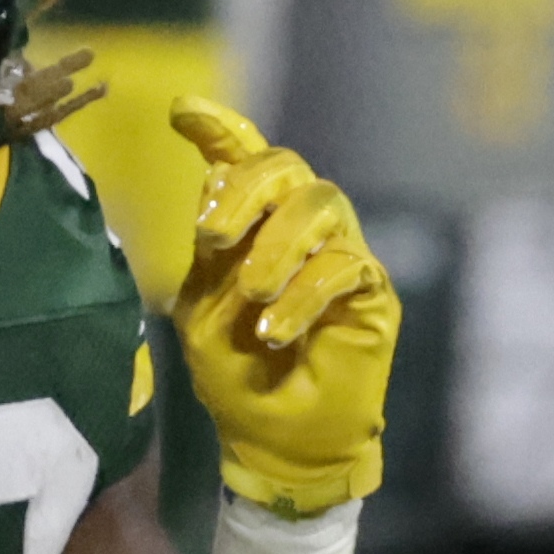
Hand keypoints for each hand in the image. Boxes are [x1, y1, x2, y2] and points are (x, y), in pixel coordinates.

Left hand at [169, 100, 395, 515]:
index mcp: (251, 229)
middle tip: (214, 235)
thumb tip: (216, 183)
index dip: (220, 130)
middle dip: (248, 188)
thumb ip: (211, 252)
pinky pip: (344, 266)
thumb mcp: (205, 313)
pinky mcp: (371, 291)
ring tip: (253, 293)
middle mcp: (299, 230)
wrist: (278, 441)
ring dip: (279, 243)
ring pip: (322, 203)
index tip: (182, 111)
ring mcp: (340, 254)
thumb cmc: (239, 380)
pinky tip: (274, 330)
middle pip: (287, 167)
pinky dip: (303, 295)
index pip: (245, 163)